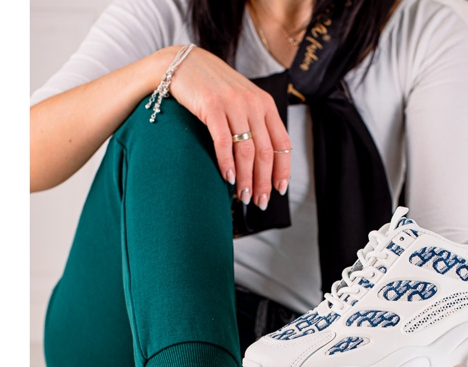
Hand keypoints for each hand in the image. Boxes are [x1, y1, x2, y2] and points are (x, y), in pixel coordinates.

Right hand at [169, 47, 291, 208]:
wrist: (185, 63)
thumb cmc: (214, 90)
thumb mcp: (242, 103)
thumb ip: (255, 125)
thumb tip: (263, 165)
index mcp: (266, 105)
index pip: (282, 144)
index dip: (282, 170)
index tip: (279, 190)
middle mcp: (253, 103)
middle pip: (265, 153)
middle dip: (264, 182)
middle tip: (259, 202)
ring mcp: (233, 104)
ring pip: (247, 151)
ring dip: (246, 179)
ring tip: (244, 197)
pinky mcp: (212, 106)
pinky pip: (224, 142)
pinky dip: (227, 163)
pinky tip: (228, 179)